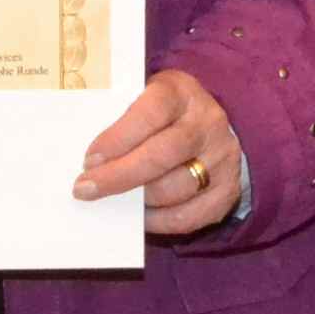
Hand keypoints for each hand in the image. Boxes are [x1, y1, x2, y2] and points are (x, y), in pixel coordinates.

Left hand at [73, 68, 244, 236]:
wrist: (210, 126)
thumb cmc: (164, 113)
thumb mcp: (145, 98)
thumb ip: (121, 120)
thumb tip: (89, 160)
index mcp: (182, 92)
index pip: (150, 112)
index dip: (118, 138)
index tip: (89, 160)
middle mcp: (207, 123)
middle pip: (163, 154)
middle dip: (119, 176)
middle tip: (86, 189)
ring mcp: (222, 157)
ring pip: (175, 188)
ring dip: (137, 200)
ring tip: (113, 200)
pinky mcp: (228, 189)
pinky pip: (188, 215)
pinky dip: (158, 221)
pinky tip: (138, 216)